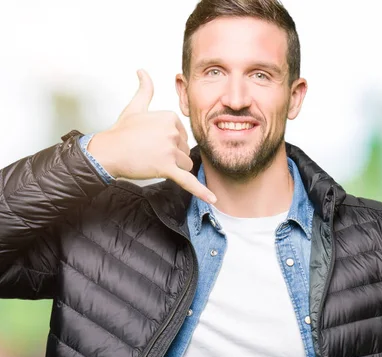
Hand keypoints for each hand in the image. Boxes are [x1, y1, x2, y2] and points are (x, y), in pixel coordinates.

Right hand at [88, 70, 216, 203]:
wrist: (107, 151)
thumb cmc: (121, 132)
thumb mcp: (135, 107)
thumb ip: (145, 89)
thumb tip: (142, 71)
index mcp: (170, 117)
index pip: (183, 135)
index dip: (170, 142)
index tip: (152, 141)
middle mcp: (172, 131)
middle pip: (185, 150)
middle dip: (171, 156)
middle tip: (149, 152)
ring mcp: (169, 150)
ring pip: (185, 165)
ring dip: (173, 168)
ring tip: (152, 161)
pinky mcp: (166, 168)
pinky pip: (188, 181)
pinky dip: (201, 191)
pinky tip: (213, 200)